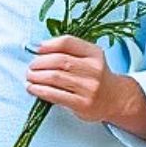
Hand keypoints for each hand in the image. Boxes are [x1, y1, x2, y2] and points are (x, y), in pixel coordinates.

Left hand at [26, 35, 145, 139]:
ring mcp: (89, 87)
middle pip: (59, 61)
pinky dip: (39, 90)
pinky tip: (32, 88)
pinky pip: (55, 94)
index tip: (36, 49)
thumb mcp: (88, 58)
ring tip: (29, 77)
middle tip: (30, 67)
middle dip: (39, 63)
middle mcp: (94, 69)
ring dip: (36, 76)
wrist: (116, 99)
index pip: (67, 42)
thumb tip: (37, 48)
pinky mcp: (82, 104)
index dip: (48, 45)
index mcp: (94, 53)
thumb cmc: (94, 77)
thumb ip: (67, 51)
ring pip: (55, 77)